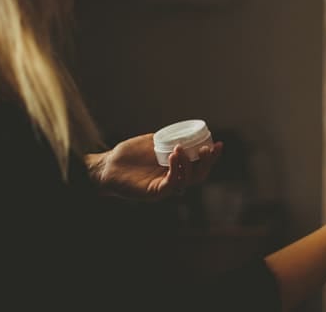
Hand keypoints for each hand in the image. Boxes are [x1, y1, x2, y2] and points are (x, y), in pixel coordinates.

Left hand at [86, 133, 223, 200]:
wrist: (108, 164)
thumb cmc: (130, 154)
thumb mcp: (155, 142)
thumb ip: (170, 140)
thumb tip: (187, 132)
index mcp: (176, 168)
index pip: (200, 166)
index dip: (211, 157)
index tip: (218, 143)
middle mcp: (173, 180)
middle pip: (199, 176)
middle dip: (207, 162)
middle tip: (207, 149)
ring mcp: (164, 188)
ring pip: (187, 181)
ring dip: (188, 164)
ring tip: (181, 148)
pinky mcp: (154, 192)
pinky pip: (171, 184)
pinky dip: (176, 171)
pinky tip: (173, 156)